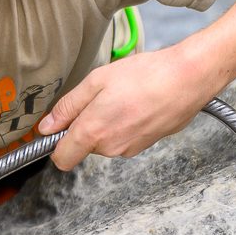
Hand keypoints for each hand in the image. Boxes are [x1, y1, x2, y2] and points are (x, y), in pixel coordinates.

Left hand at [37, 46, 218, 170]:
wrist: (188, 79)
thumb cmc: (145, 75)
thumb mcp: (97, 81)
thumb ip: (68, 107)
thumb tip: (46, 127)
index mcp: (93, 132)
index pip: (61, 159)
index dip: (56, 142)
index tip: (60, 125)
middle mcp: (110, 147)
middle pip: (84, 145)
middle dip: (86, 124)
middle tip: (101, 96)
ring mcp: (130, 149)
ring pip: (105, 141)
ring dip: (107, 122)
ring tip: (124, 96)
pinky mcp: (145, 145)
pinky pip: (123, 138)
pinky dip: (125, 123)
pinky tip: (137, 103)